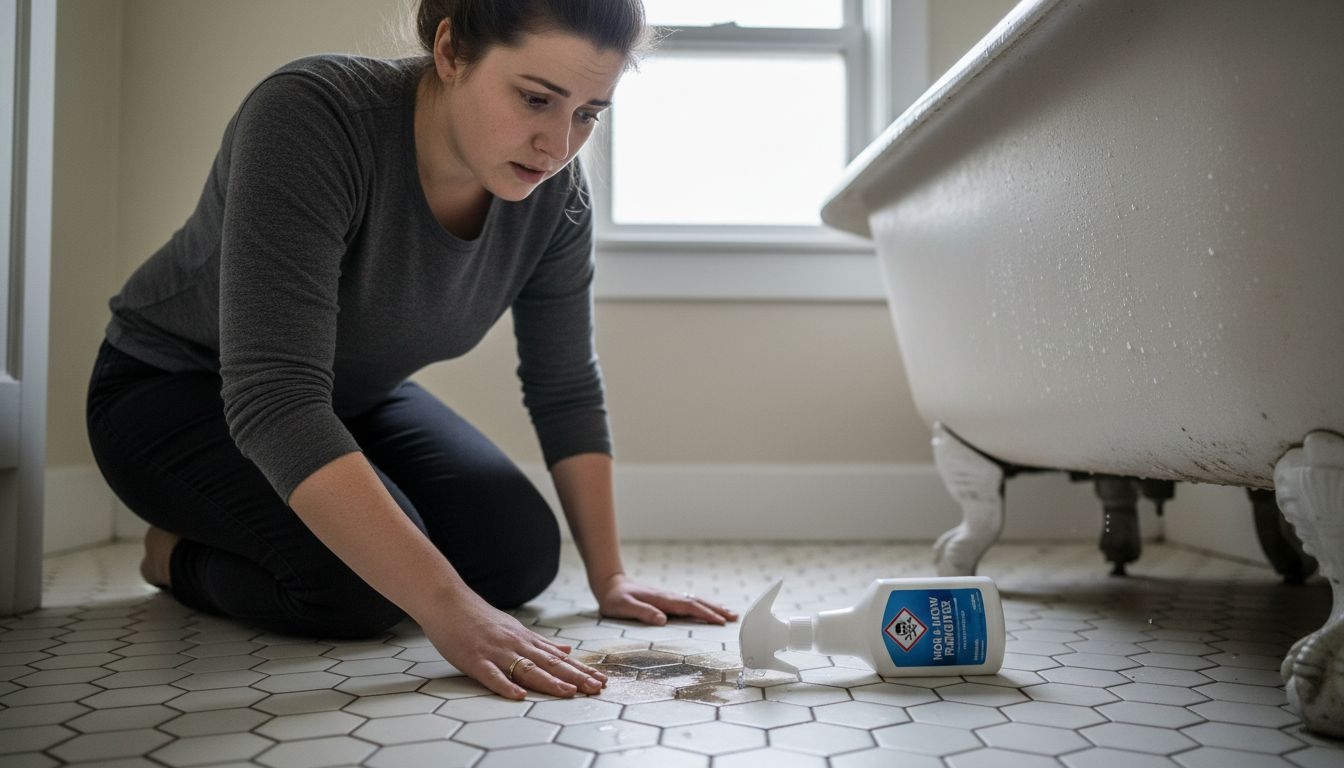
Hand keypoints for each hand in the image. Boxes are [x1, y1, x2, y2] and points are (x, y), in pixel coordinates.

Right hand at [421, 593, 606, 700]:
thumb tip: (567, 650)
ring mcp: (495, 651)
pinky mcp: (474, 659)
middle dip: (574, 677)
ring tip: (569, 693)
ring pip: (526, 669)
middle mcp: (515, 645)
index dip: (580, 670)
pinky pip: (491, 675)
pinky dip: (505, 686)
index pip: (558, 658)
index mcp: (525, 639)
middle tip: (596, 688)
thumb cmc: (479, 618)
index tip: (600, 681)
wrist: (447, 601)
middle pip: (549, 664)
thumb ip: (540, 643)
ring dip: (548, 682)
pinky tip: (518, 696)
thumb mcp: (515, 627)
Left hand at [593, 574, 739, 625]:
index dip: (705, 614)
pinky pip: (689, 603)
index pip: (688, 607)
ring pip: (695, 601)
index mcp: (662, 600)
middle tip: (735, 617)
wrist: (610, 585)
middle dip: (716, 609)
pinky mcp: (666, 600)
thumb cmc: (615, 599)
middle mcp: (668, 597)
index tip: (720, 621)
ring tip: (729, 614)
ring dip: (713, 607)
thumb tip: (663, 620)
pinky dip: (702, 606)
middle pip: (697, 602)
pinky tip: (707, 610)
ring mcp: (668, 597)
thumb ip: (642, 612)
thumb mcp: (624, 607)